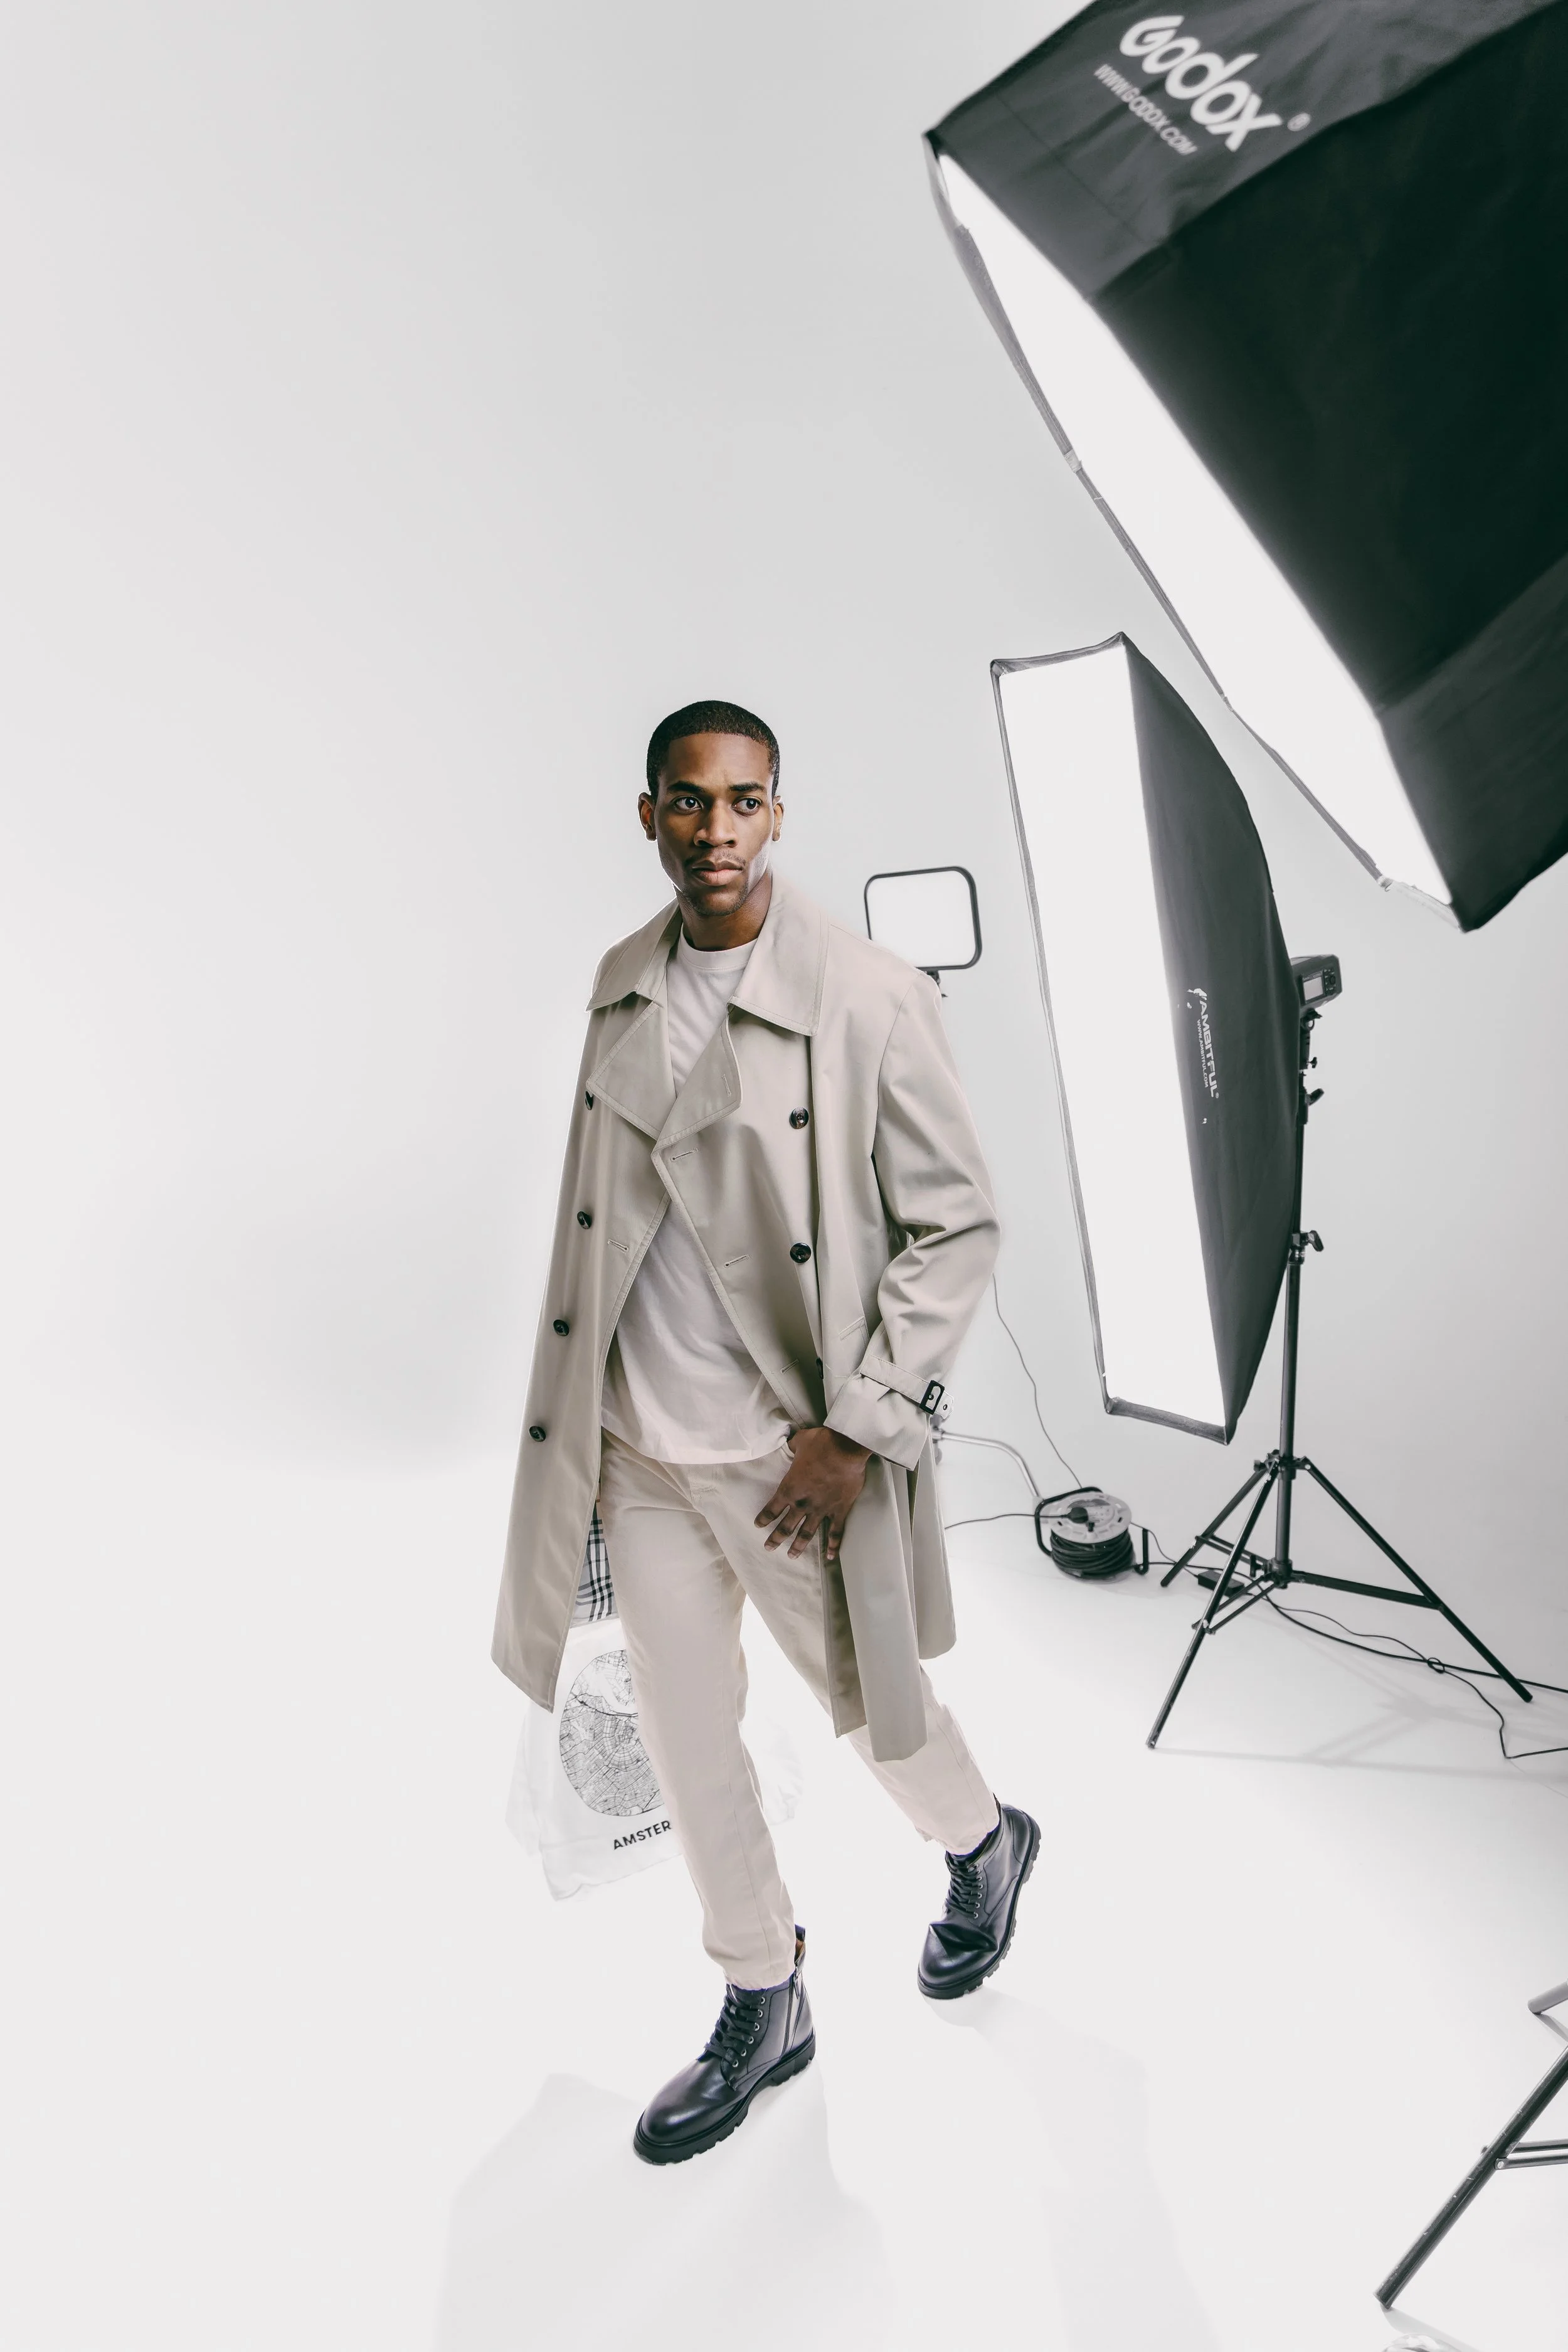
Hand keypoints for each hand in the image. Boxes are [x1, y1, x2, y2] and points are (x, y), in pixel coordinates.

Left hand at [756, 1427, 870, 1562]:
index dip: (764, 1518)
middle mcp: (803, 1503)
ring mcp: (821, 1509)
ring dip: (798, 1546)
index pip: (772, 1508)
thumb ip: (791, 1447)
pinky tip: (830, 1557)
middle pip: (786, 1526)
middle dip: (776, 1539)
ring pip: (807, 1534)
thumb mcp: (799, 1442)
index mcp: (790, 1488)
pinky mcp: (839, 1510)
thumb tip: (789, 1445)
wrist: (845, 1449)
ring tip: (791, 1556)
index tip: (758, 1526)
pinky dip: (833, 1545)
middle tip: (768, 1548)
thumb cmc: (820, 1444)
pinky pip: (835, 1532)